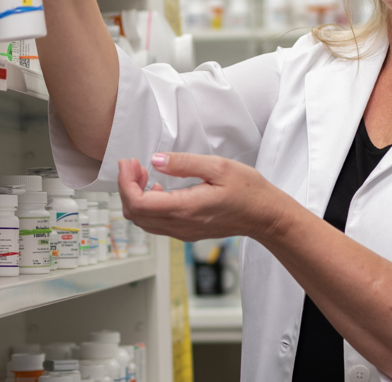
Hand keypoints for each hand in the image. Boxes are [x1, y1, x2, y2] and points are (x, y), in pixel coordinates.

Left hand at [115, 153, 305, 241]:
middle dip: (127, 188)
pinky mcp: (187, 232)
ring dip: (136, 197)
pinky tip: (157, 188)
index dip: (125, 183)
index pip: (138, 203)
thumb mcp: (218, 167)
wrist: (266, 216)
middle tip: (133, 165)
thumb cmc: (249, 191)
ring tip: (143, 173)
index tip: (129, 163)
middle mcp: (181, 225)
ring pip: (143, 221)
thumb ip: (184, 163)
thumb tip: (156, 160)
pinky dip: (147, 205)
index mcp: (186, 208)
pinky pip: (156, 223)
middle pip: (135, 215)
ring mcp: (183, 232)